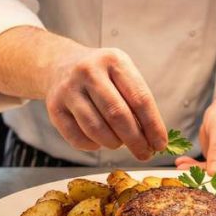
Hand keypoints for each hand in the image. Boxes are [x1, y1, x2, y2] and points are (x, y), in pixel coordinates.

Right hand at [43, 45, 167, 159]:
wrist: (60, 64)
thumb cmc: (102, 75)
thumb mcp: (122, 74)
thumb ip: (136, 102)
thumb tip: (152, 139)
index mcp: (114, 60)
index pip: (139, 98)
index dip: (153, 125)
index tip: (161, 144)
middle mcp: (89, 71)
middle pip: (117, 115)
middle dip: (135, 140)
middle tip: (144, 154)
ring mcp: (68, 89)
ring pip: (96, 129)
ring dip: (113, 143)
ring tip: (119, 143)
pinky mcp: (54, 107)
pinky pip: (77, 138)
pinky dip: (93, 146)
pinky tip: (99, 141)